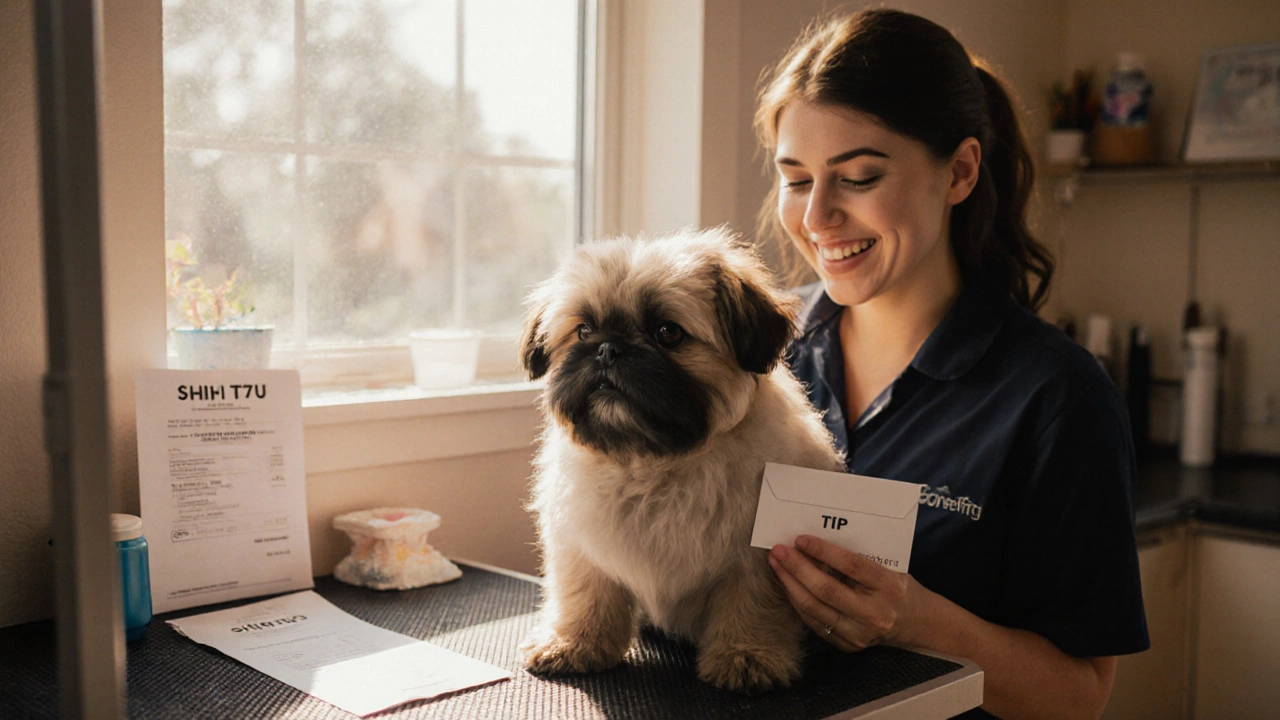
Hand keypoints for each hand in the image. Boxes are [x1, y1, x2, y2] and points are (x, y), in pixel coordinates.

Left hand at [768, 535, 922, 651]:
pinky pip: (815, 623)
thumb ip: (857, 559)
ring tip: (776, 566)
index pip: (851, 566)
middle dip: (798, 568)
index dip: (823, 551)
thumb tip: (815, 543)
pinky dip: (798, 602)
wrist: (917, 624)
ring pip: (815, 609)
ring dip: (791, 585)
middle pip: (827, 590)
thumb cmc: (898, 588)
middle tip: (779, 551)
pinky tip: (788, 586)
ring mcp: (860, 633)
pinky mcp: (848, 645)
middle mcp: (875, 613)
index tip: (800, 539)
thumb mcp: (888, 568)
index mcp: (889, 587)